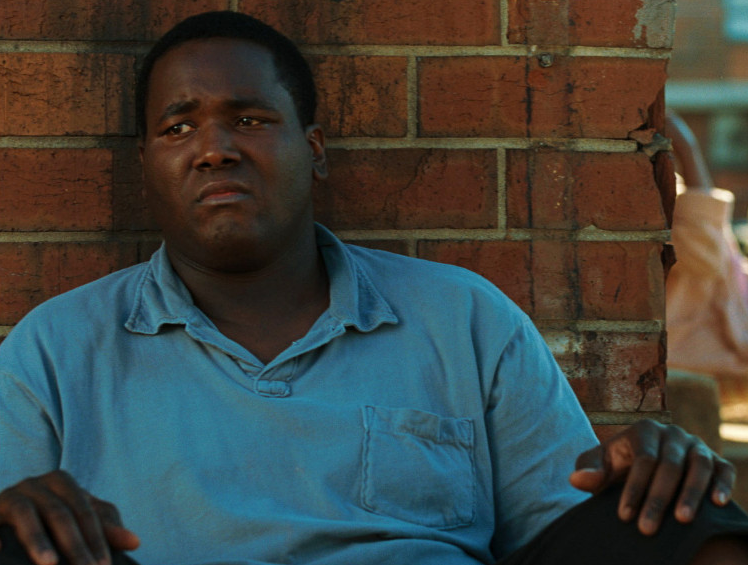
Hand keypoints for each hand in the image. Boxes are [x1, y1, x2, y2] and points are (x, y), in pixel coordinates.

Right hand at [0, 471, 138, 564]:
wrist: (7, 513)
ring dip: (38, 541)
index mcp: (62, 481)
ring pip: (28, 516)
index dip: (96, 539)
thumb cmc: (50, 518)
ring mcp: (11, 495)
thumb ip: (105, 529)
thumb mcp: (79, 519)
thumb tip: (136, 542)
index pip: (85, 511)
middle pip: (60, 514)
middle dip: (74, 546)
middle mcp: (36, 483)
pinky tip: (1, 553)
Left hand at [568, 419, 735, 534]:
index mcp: (644, 430)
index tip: (624, 517)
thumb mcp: (599, 466)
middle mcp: (673, 434)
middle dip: (658, 498)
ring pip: (699, 466)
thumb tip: (577, 479)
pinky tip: (718, 504)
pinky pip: (724, 470)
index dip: (633, 488)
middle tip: (647, 529)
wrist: (641, 467)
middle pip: (669, 465)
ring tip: (682, 520)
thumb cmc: (617, 467)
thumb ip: (588, 470)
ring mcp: (696, 446)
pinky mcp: (716, 460)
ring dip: (692, 493)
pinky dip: (724, 485)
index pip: (642, 459)